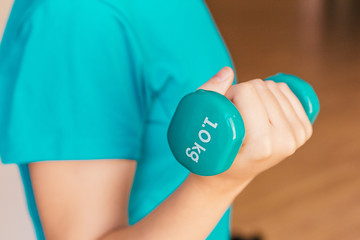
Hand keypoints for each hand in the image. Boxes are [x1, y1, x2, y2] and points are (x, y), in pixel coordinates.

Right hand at [191, 67, 312, 192]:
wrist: (231, 175)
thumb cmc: (212, 153)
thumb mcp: (200, 128)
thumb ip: (209, 95)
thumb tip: (228, 71)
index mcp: (261, 144)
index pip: (247, 91)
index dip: (229, 94)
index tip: (224, 112)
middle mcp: (284, 141)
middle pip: (261, 87)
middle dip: (242, 94)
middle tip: (234, 115)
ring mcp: (297, 137)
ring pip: (274, 87)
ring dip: (256, 94)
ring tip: (246, 115)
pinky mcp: (303, 130)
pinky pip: (287, 91)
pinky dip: (271, 94)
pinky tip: (262, 109)